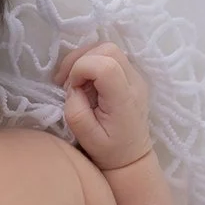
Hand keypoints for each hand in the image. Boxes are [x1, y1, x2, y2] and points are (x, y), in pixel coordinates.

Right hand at [55, 40, 153, 169]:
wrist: (132, 157)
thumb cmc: (108, 151)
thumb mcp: (85, 137)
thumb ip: (75, 109)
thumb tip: (74, 86)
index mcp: (124, 99)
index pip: (105, 66)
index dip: (81, 69)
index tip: (72, 88)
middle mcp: (135, 82)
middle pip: (107, 49)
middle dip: (81, 60)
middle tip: (68, 82)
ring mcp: (136, 76)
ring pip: (108, 47)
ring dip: (85, 58)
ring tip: (75, 80)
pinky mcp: (131, 74)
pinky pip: (110, 55)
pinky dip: (92, 61)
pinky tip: (85, 80)